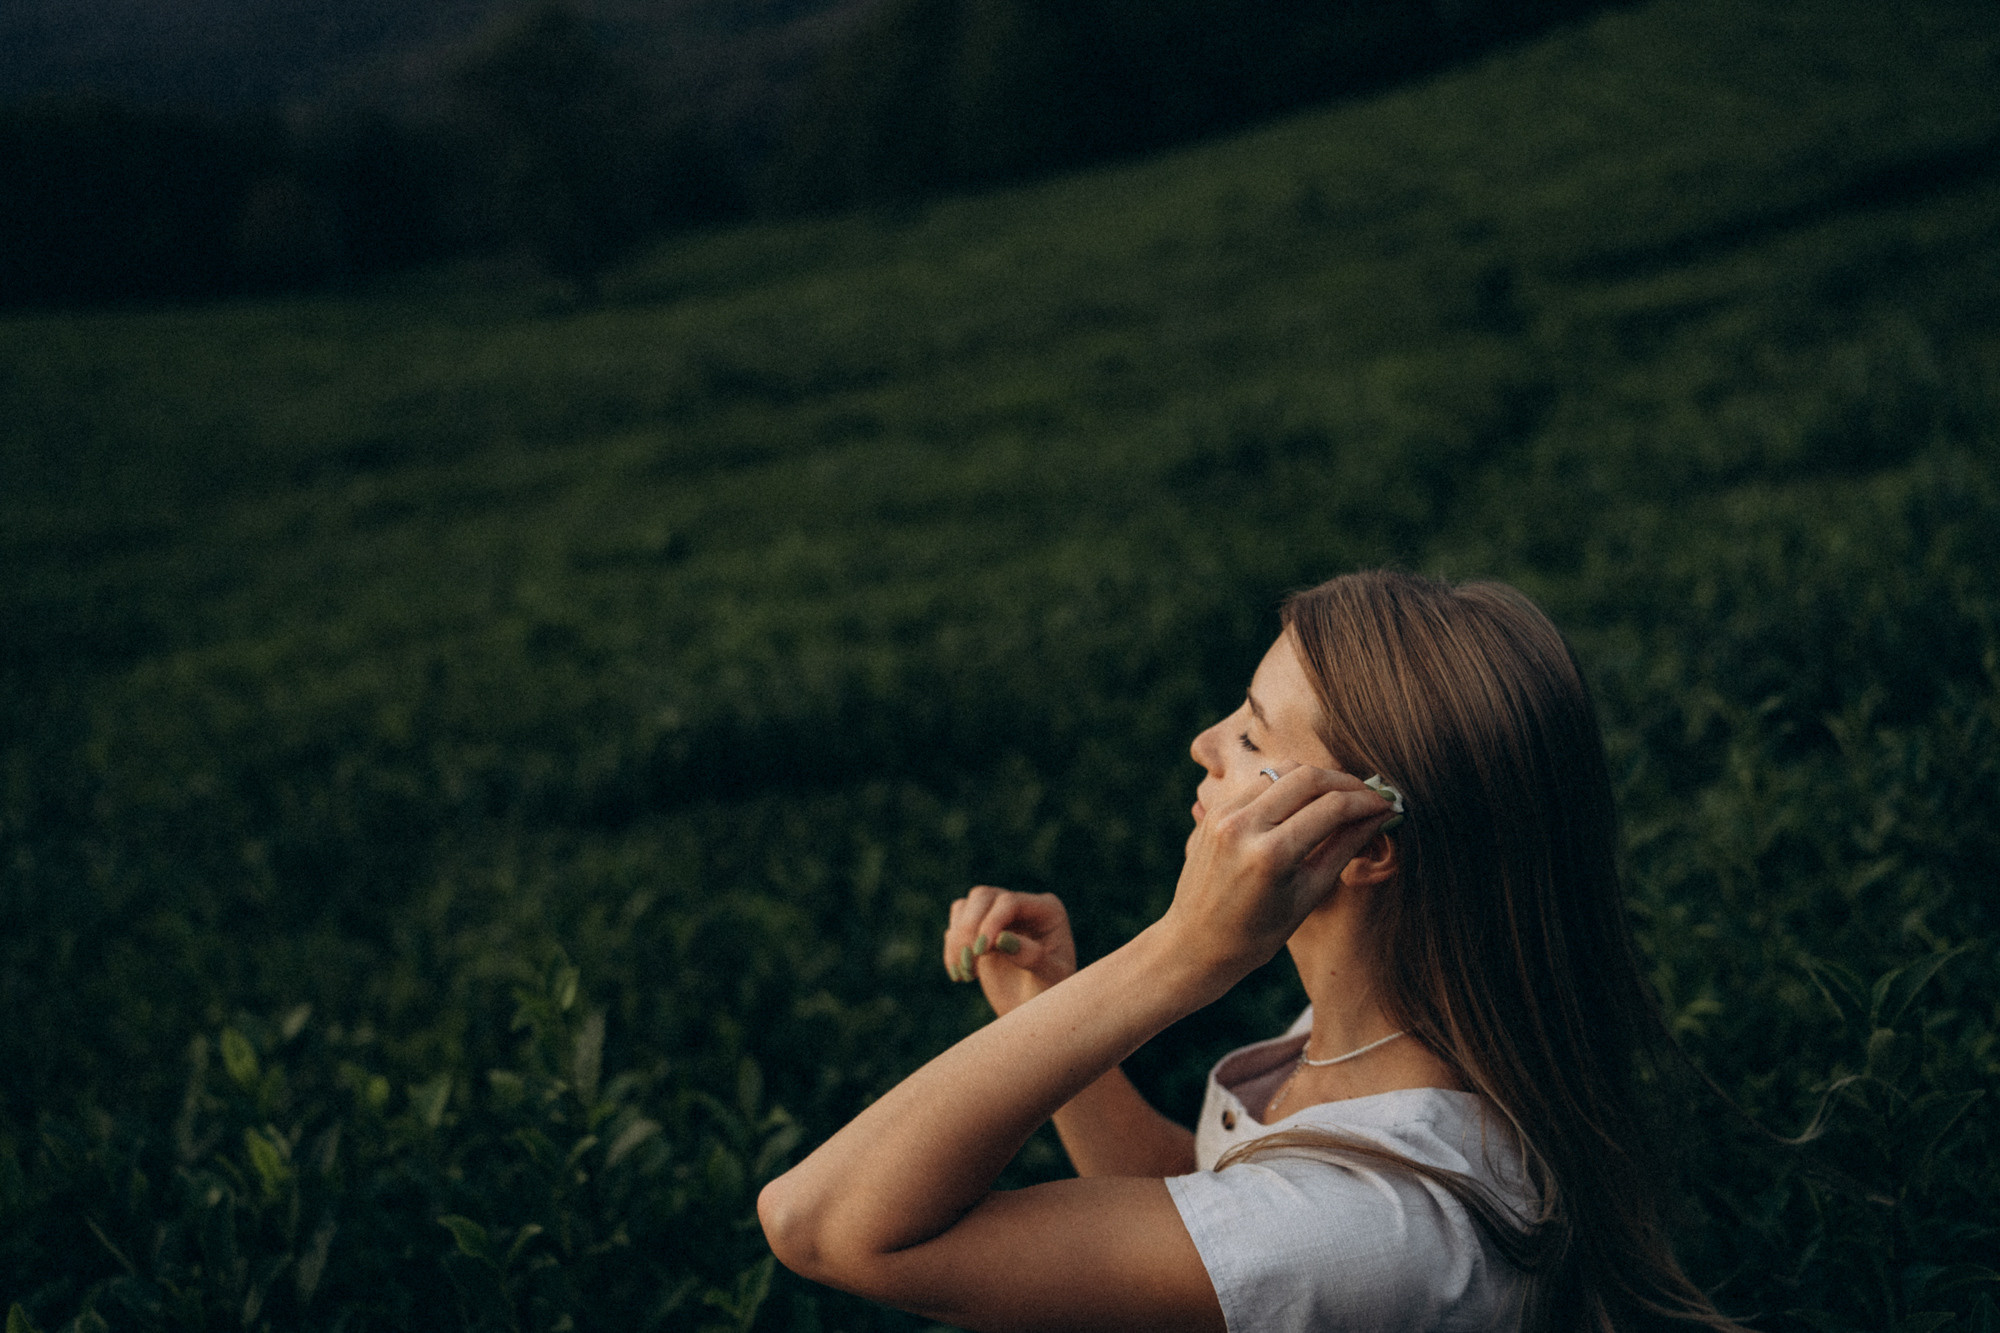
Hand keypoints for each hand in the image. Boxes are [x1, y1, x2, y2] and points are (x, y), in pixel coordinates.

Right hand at [943, 887, 1077, 1015]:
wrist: (1034, 1012)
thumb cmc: (1049, 996)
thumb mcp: (1049, 980)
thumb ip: (1032, 957)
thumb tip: (1002, 938)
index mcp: (1047, 911)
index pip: (1010, 902)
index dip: (991, 922)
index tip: (981, 952)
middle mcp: (1023, 906)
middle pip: (983, 896)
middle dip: (969, 929)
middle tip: (969, 964)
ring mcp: (999, 915)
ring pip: (967, 906)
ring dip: (958, 939)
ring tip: (967, 974)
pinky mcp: (979, 929)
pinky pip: (956, 924)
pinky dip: (952, 948)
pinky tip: (962, 975)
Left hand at [1163, 763, 1396, 981]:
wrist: (1195, 943)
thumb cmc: (1258, 933)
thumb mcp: (1308, 894)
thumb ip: (1344, 848)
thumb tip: (1379, 815)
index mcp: (1270, 855)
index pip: (1331, 807)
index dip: (1366, 801)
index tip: (1387, 804)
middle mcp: (1244, 825)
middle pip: (1308, 776)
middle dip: (1346, 782)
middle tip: (1370, 795)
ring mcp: (1224, 814)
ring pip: (1283, 770)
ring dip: (1318, 777)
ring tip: (1343, 796)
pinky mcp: (1215, 811)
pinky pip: (1261, 782)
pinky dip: (1289, 784)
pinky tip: (1309, 801)